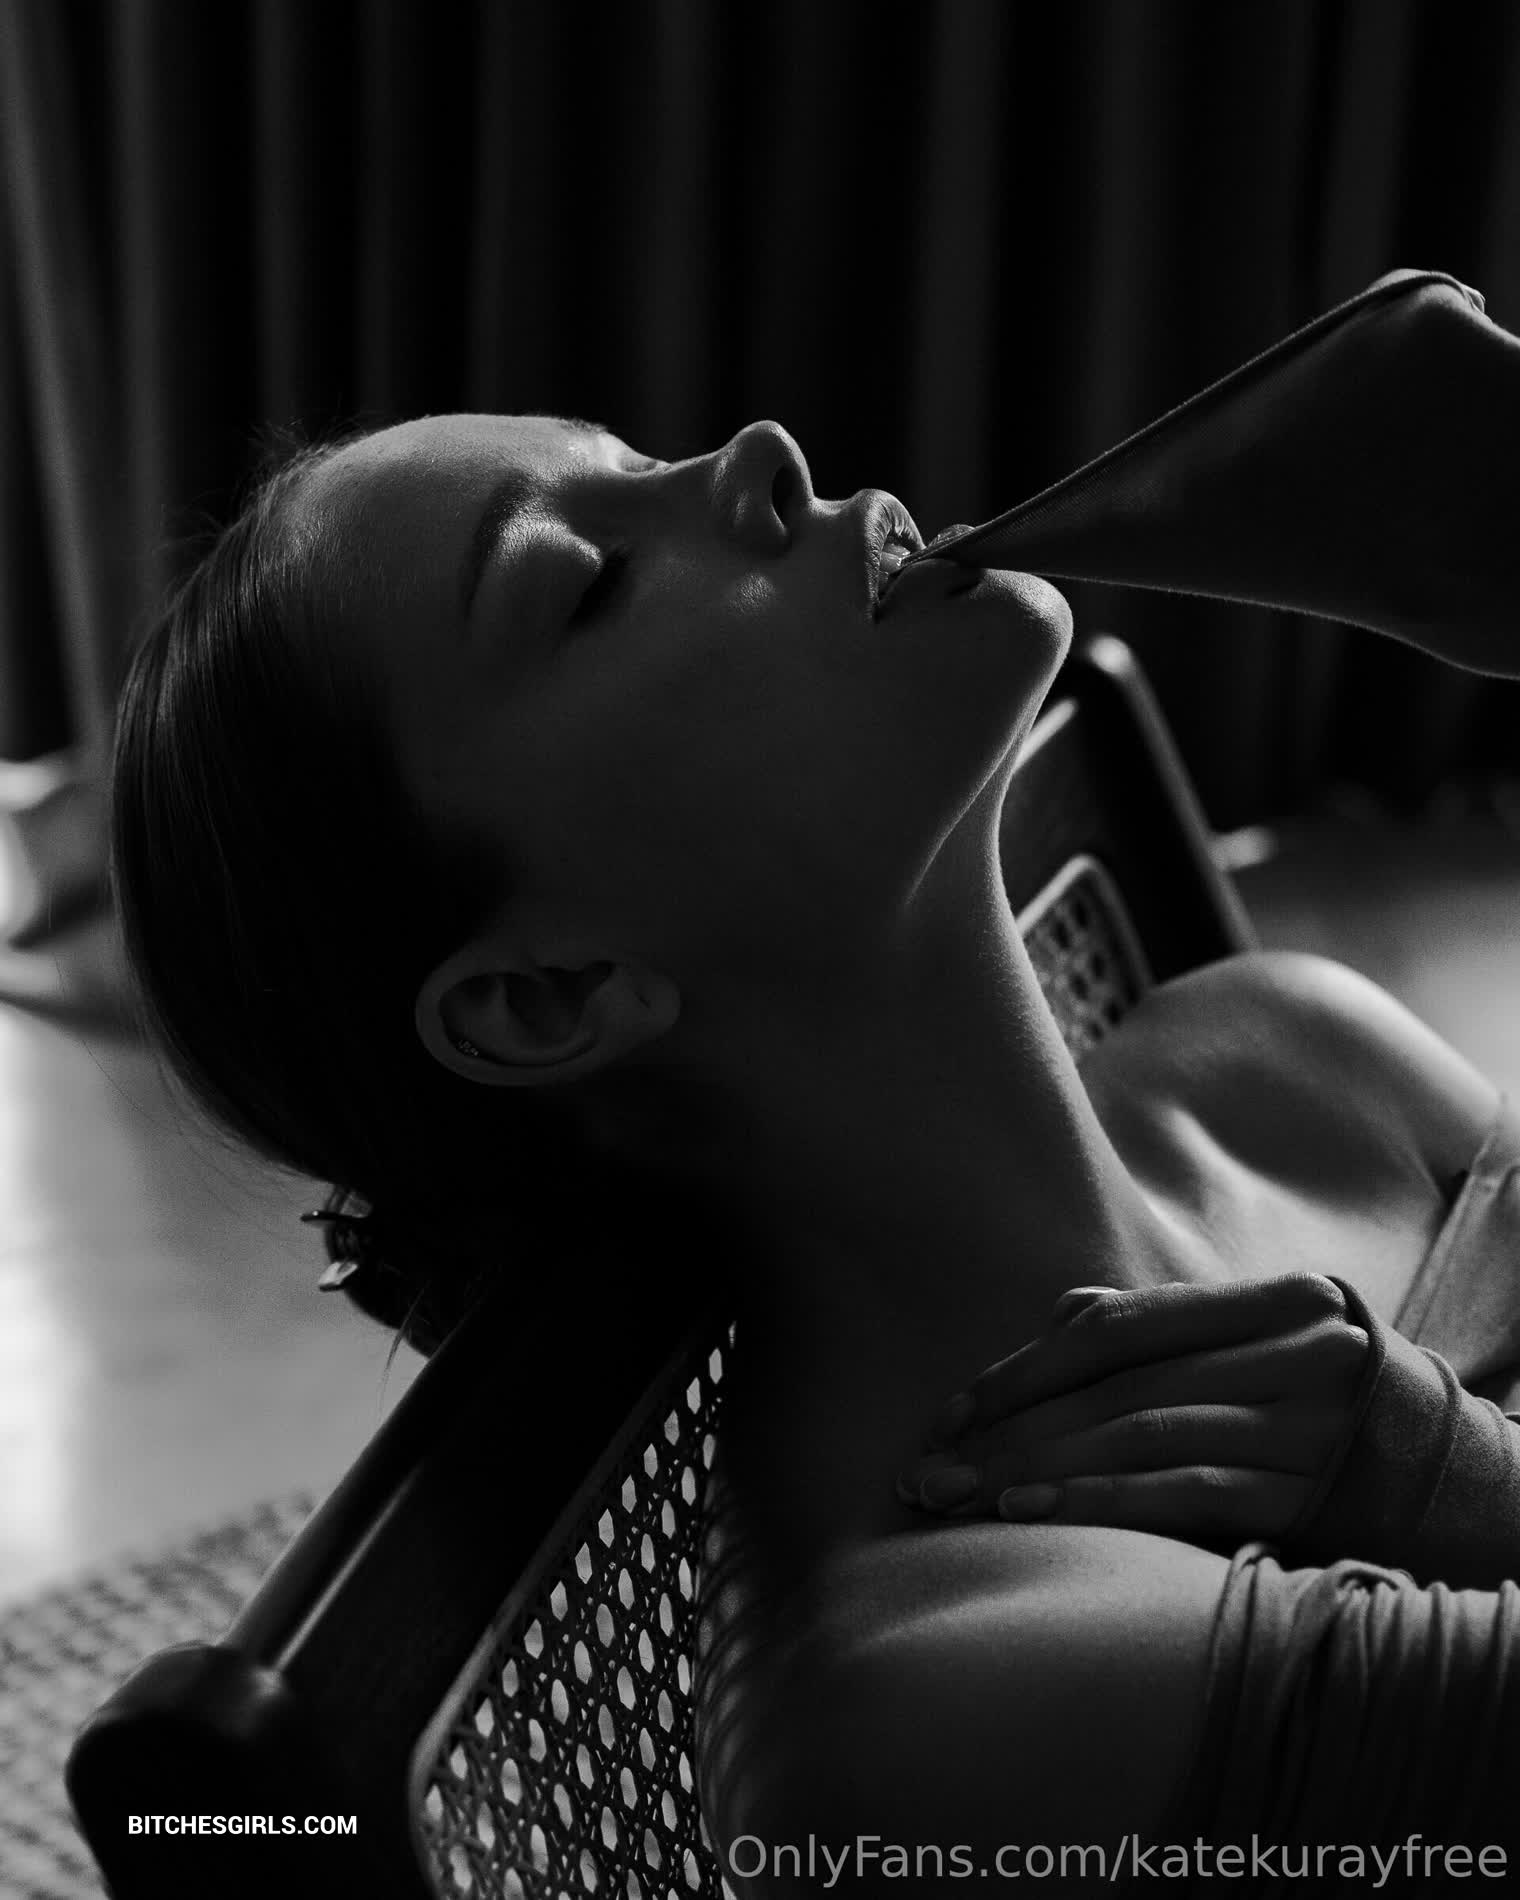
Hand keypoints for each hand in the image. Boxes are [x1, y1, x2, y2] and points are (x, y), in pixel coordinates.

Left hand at [896, 1273, 1368, 1544]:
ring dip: (1040, 1465)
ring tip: (963, 1495)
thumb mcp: (1267, 1351)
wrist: (1471, 1491)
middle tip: (926, 1468)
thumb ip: (1168, 1331)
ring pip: (1144, 1433)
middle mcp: (1297, 1348)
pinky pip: (1187, 1492)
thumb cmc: (1337, 1414)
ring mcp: (1309, 1422)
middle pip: (1119, 1382)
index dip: (1024, 1366)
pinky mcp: (1313, 1495)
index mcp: (1276, 1298)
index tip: (951, 1411)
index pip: (1119, 1322)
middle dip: (1009, 1426)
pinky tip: (1035, 1512)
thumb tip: (1058, 1323)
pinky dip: (1101, 1499)